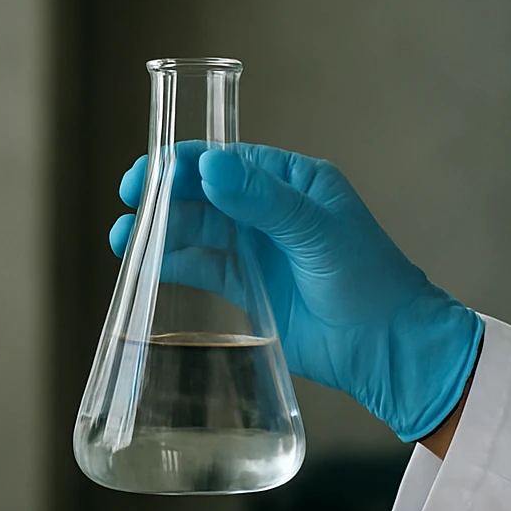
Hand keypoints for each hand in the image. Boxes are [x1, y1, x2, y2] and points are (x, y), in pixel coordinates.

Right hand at [110, 142, 482, 441]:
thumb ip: (262, 200)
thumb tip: (211, 165)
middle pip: (205, 192)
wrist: (387, 349)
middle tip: (130, 197)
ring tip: (123, 239)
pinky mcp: (247, 289)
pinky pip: (201, 269)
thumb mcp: (317, 232)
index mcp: (293, 182)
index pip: (230, 160)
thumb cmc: (369, 281)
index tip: (153, 170)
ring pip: (197, 231)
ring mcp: (257, 250)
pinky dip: (171, 265)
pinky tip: (144, 265)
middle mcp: (270, 211)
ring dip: (160, 231)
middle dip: (164, 193)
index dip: (187, 161)